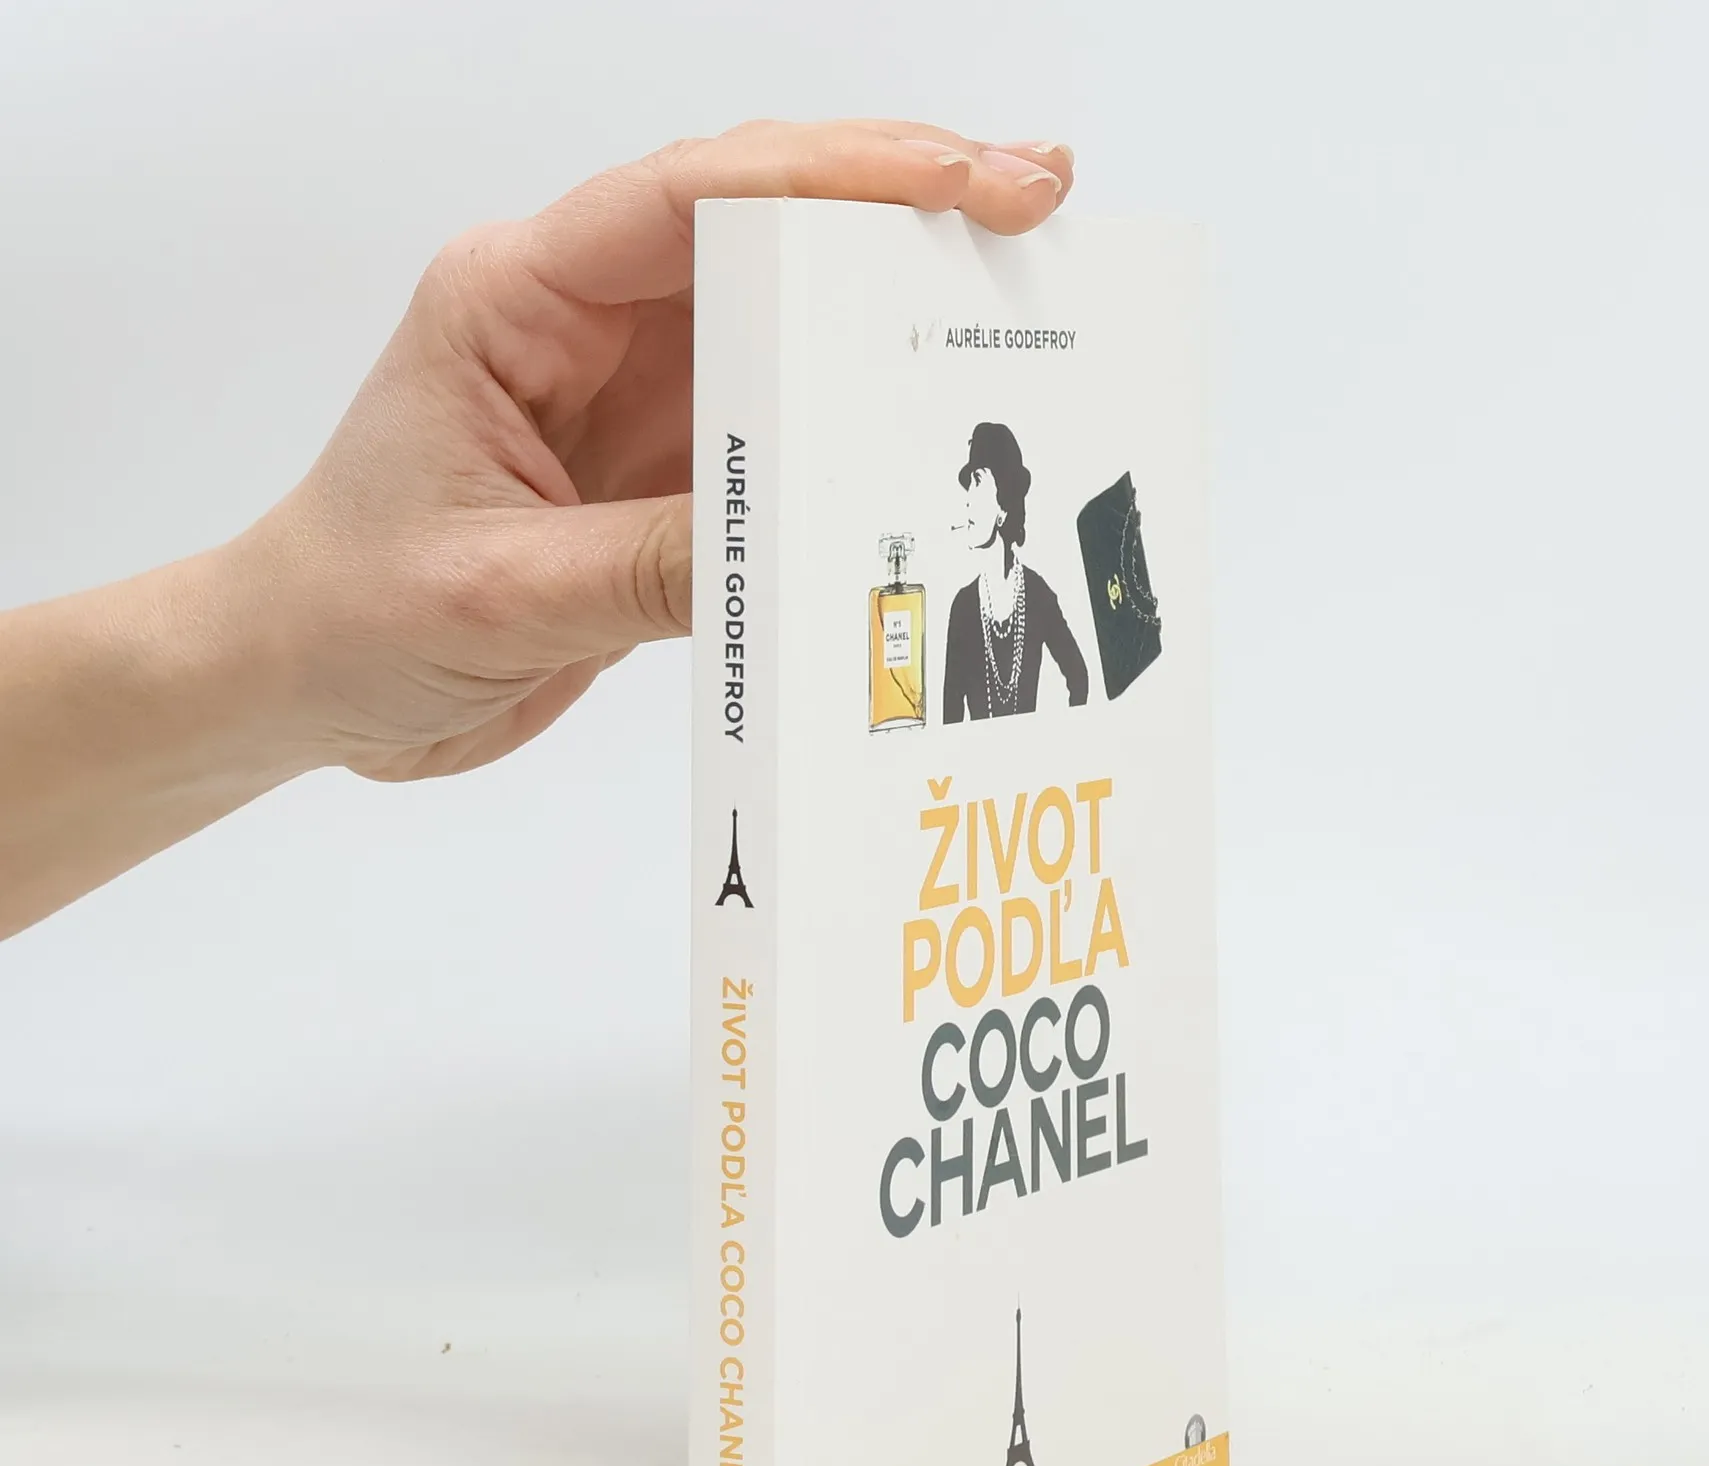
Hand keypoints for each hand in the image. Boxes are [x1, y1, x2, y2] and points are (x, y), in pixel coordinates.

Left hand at [248, 119, 1074, 780]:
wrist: (309, 683)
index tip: (953, 180)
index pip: (687, 197)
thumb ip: (648, 569)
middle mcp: (585, 326)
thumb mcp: (500, 595)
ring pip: (785, 319)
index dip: (830, 174)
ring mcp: (635, 397)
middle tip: (1034, 202)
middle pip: (759, 224)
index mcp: (516, 301)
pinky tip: (935, 426)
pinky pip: (781, 432)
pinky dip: (858, 428)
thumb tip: (800, 548)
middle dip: (898, 203)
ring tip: (1020, 294)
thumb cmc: (350, 611)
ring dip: (895, 308)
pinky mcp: (665, 473)